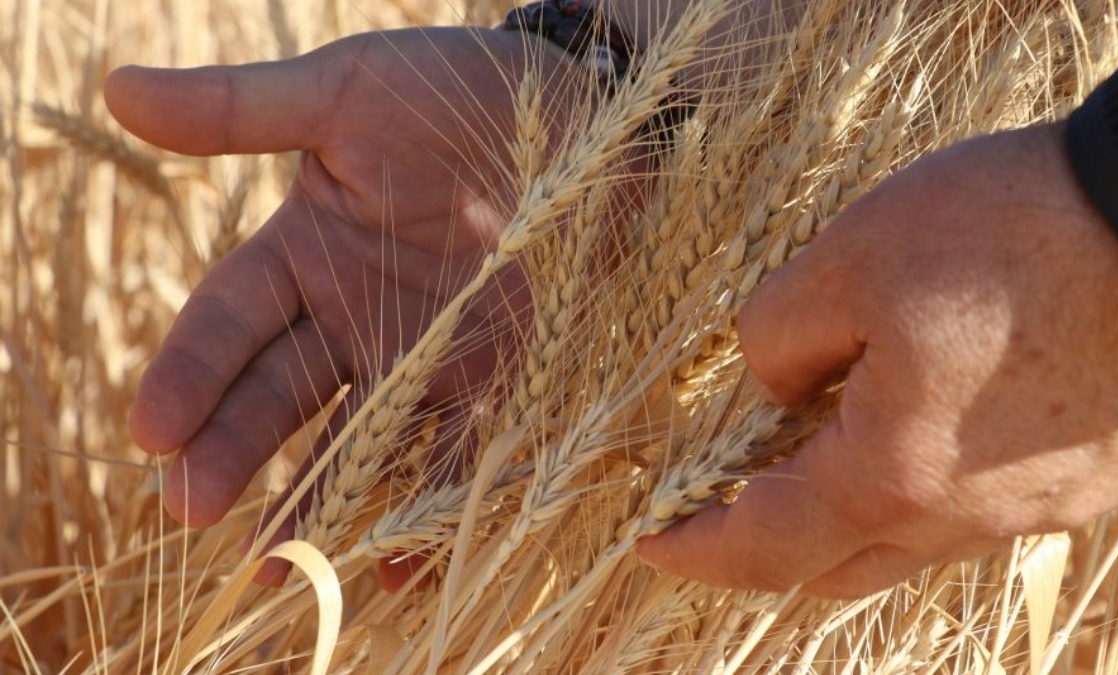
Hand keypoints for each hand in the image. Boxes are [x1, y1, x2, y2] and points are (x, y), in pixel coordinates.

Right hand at [108, 28, 571, 583]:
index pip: (230, 321)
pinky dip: (431, 510)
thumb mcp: (348, 90)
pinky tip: (399, 568)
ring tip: (278, 567)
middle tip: (191, 509)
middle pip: (281, 393)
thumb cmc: (466, 88)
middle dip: (235, 450)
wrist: (593, 114)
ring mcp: (428, 356)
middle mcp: (358, 316)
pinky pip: (458, 453)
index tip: (152, 429)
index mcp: (307, 250)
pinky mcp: (500, 380)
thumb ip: (243, 109)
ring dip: (321, 504)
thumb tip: (114, 86)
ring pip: (361, 441)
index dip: (190, 372)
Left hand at [637, 123, 1117, 597]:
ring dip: (850, 508)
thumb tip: (772, 387)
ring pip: (912, 539)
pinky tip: (924, 418)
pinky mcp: (1091, 479)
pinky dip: (922, 484)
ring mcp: (1039, 509)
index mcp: (892, 478)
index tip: (651, 543)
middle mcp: (967, 519)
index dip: (698, 551)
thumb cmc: (1014, 234)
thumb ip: (777, 336)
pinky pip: (979, 508)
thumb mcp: (849, 260)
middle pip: (837, 565)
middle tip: (727, 492)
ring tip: (825, 436)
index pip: (765, 550)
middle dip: (769, 540)